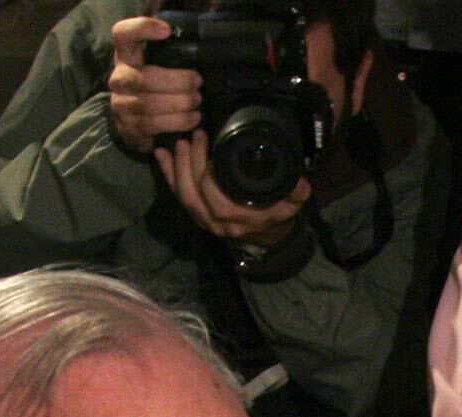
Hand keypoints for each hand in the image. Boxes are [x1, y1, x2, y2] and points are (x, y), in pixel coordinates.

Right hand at [107, 12, 200, 154]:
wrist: (134, 121)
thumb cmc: (153, 88)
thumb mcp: (157, 66)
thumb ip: (169, 55)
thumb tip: (191, 49)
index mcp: (126, 57)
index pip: (123, 35)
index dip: (142, 29)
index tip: (167, 31)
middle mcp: (119, 78)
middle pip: (145, 78)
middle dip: (178, 82)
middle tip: (197, 84)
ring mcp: (121, 104)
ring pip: (149, 104)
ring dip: (180, 105)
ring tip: (196, 102)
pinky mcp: (129, 127)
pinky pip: (153, 125)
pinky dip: (178, 122)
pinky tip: (192, 119)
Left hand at [154, 132, 308, 247]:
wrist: (266, 236)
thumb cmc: (276, 215)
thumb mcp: (291, 205)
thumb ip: (295, 193)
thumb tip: (300, 182)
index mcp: (237, 218)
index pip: (215, 197)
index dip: (206, 172)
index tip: (208, 144)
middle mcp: (217, 222)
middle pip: (193, 193)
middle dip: (189, 163)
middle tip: (194, 136)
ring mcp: (204, 219)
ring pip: (182, 195)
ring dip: (176, 168)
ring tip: (178, 143)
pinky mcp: (196, 213)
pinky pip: (178, 195)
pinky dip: (168, 174)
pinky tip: (161, 154)